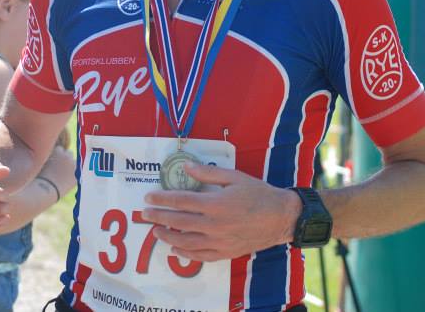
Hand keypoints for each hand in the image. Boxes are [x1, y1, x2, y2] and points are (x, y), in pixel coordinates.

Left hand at [140, 162, 300, 261]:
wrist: (280, 217)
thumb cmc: (258, 193)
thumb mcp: (235, 177)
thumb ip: (208, 173)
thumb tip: (186, 167)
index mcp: (216, 203)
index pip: (181, 201)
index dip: (162, 199)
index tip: (148, 198)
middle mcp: (214, 224)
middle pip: (179, 222)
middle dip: (158, 217)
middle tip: (144, 214)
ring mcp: (219, 241)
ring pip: (186, 241)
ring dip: (167, 236)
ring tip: (155, 231)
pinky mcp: (225, 252)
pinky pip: (200, 256)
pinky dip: (185, 254)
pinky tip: (175, 249)